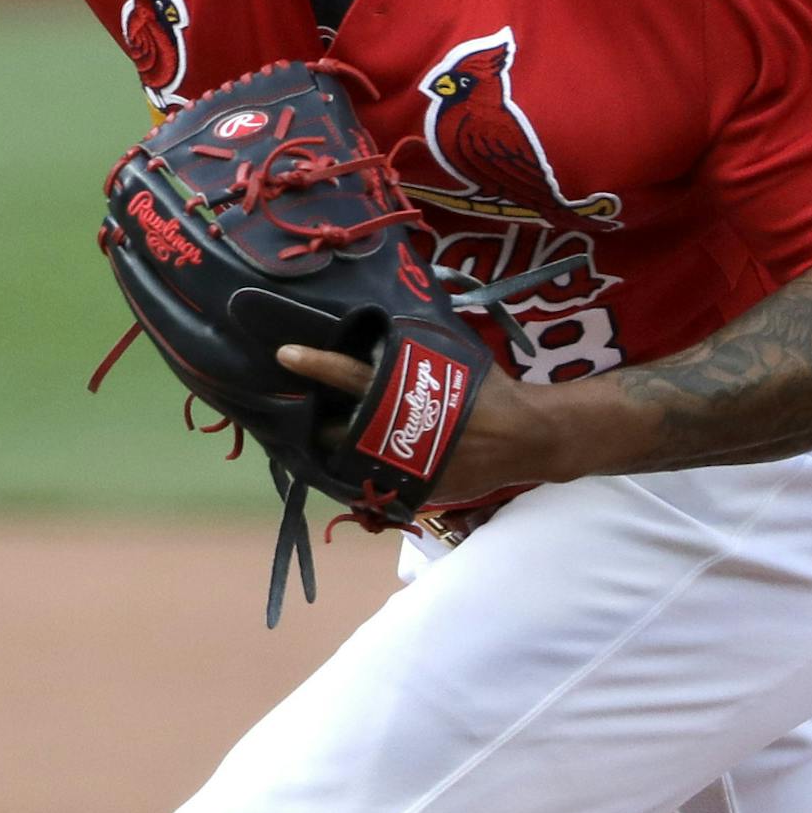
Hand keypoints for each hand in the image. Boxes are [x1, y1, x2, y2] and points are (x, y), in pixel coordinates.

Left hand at [277, 343, 568, 505]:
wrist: (526, 437)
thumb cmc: (487, 389)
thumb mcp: (452, 357)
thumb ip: (415, 346)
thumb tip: (387, 321)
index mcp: (404, 389)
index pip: (350, 373)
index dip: (317, 364)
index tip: (285, 354)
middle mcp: (398, 429)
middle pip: (335, 429)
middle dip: (315, 424)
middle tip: (303, 413)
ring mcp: (404, 465)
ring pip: (349, 462)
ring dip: (333, 452)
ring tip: (321, 442)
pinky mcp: (415, 491)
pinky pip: (374, 485)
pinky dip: (361, 476)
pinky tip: (354, 467)